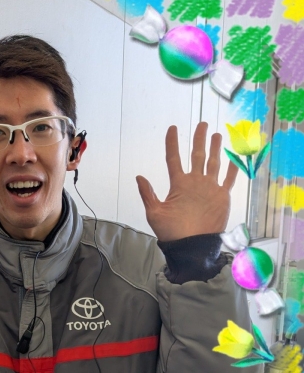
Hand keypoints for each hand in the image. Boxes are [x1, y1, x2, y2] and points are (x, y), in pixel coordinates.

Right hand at [136, 122, 238, 241]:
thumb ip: (147, 193)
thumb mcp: (154, 213)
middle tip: (203, 125)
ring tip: (217, 136)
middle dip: (200, 138)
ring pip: (215, 162)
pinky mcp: (223, 197)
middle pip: (198, 155)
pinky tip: (233, 158)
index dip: (172, 142)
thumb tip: (139, 177)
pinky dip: (232, 168)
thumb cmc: (172, 231)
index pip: (173, 158)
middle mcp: (196, 181)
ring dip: (216, 148)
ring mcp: (212, 188)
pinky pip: (229, 178)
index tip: (173, 129)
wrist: (193, 246)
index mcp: (179, 184)